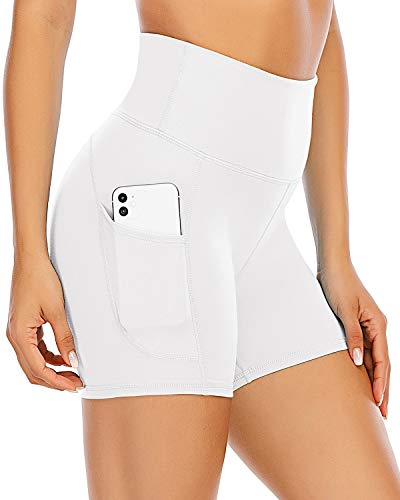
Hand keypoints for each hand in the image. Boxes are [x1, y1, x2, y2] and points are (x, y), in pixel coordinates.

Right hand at [7, 255, 82, 391]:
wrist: (30, 261)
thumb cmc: (40, 280)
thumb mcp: (57, 311)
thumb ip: (65, 338)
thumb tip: (73, 360)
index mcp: (19, 335)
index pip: (38, 369)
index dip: (57, 381)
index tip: (74, 386)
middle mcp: (15, 336)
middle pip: (33, 370)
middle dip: (55, 380)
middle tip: (76, 383)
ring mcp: (18, 332)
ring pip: (33, 361)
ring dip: (52, 369)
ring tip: (72, 372)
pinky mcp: (24, 326)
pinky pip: (34, 349)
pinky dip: (48, 357)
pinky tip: (63, 357)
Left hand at [317, 261, 388, 417]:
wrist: (332, 266)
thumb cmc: (338, 284)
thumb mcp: (344, 311)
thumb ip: (352, 336)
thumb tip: (357, 362)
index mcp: (378, 325)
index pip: (382, 361)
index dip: (381, 382)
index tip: (378, 402)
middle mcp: (376, 327)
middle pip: (382, 363)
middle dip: (383, 388)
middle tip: (382, 413)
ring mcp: (367, 326)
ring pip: (373, 358)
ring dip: (373, 379)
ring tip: (373, 401)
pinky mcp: (357, 324)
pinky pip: (363, 349)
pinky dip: (363, 365)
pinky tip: (360, 377)